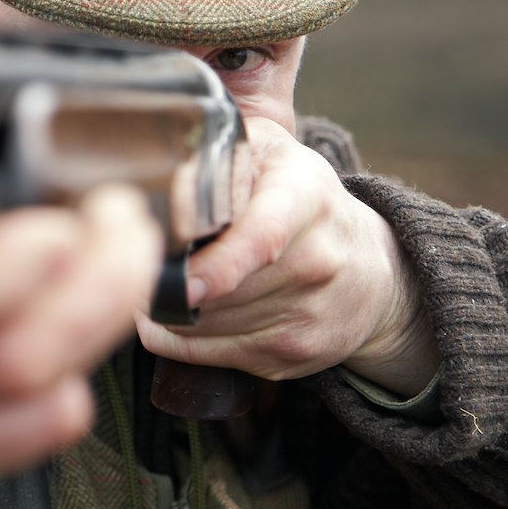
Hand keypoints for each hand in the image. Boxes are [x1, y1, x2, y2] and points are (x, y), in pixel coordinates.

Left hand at [135, 117, 438, 396]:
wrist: (373, 270)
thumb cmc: (302, 201)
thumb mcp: (270, 153)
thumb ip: (218, 152)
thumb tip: (158, 173)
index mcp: (305, 198)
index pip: (262, 238)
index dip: (217, 266)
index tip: (178, 281)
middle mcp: (315, 260)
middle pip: (217, 292)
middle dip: (167, 282)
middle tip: (134, 263)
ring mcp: (306, 315)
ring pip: (204, 326)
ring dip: (167, 310)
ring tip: (160, 281)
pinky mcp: (291, 356)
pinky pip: (207, 355)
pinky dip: (176, 337)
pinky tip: (176, 311)